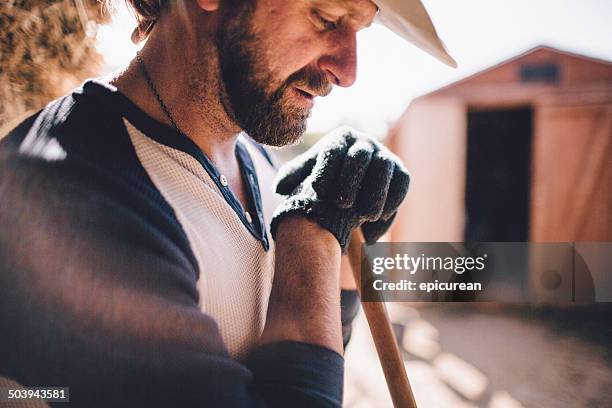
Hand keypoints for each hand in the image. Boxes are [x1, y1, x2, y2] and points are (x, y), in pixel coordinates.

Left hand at [270, 126, 409, 249]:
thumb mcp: (305, 177)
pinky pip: (402, 184)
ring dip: (376, 193)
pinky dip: (392, 203)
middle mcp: (365, 143)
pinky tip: (378, 223)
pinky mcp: (401, 172)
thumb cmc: (323, 182)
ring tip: (363, 217)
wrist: (349, 190)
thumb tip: (281, 187)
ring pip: (385, 169)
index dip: (327, 169)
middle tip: (343, 204)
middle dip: (352, 180)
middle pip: (361, 156)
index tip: (319, 191)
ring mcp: (386, 156)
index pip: (334, 149)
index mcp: (340, 139)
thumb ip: (292, 178)